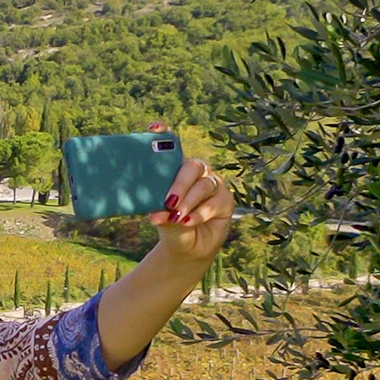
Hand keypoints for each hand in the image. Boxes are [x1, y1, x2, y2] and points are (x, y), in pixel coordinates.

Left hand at [144, 124, 232, 266]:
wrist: (188, 250)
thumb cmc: (172, 229)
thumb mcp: (163, 222)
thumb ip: (160, 214)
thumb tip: (156, 213)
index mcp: (176, 171)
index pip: (172, 148)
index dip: (165, 136)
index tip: (153, 129)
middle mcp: (196, 174)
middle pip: (192, 167)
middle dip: (179, 184)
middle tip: (169, 201)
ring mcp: (213, 185)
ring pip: (203, 185)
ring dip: (189, 202)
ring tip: (176, 216)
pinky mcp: (225, 200)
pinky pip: (214, 203)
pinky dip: (200, 213)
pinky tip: (188, 222)